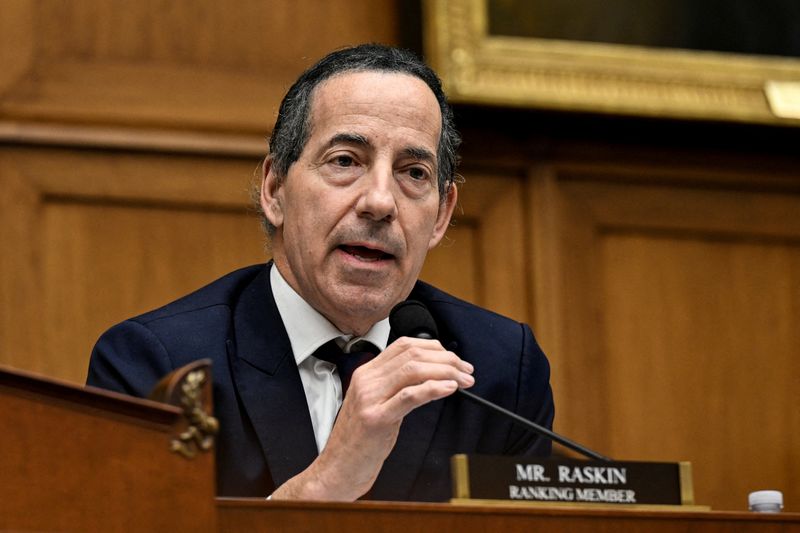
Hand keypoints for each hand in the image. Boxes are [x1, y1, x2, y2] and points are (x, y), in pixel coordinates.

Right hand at [270, 336, 473, 500]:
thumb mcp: (377, 404)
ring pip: (413, 370)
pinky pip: (409, 395)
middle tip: (466, 370)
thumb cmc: (360, 439)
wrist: (338, 467)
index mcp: (366, 373)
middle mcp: (366, 381)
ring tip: (463, 380)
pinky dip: (433, 388)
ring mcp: (370, 398)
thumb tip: (430, 374)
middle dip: (446, 359)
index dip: (434, 348)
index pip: (403, 345)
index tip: (453, 359)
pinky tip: (449, 389)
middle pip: (412, 354)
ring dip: (446, 372)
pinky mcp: (377, 419)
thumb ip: (395, 386)